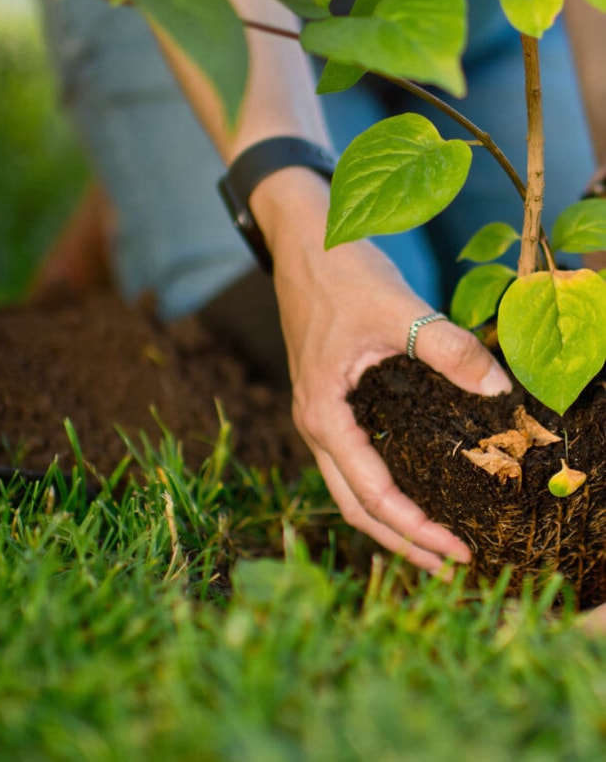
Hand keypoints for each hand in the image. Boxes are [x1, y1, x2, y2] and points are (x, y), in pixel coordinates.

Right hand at [255, 168, 512, 572]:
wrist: (302, 240)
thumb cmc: (339, 272)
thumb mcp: (397, 308)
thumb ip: (448, 348)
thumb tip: (501, 390)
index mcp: (323, 414)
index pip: (371, 493)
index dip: (415, 528)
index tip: (459, 550)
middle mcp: (316, 423)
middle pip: (354, 504)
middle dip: (401, 541)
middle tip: (451, 563)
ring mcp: (321, 413)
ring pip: (350, 486)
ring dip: (390, 518)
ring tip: (434, 539)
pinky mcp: (331, 399)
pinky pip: (354, 460)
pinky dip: (382, 485)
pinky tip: (416, 483)